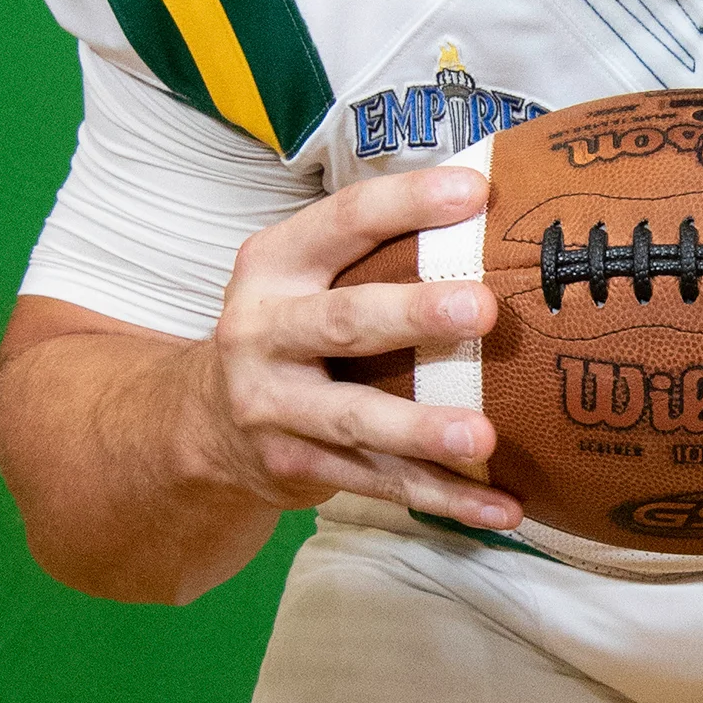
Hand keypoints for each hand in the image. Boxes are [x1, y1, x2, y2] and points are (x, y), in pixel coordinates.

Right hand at [189, 165, 520, 534]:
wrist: (202, 422)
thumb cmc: (289, 329)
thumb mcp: (304, 276)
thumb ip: (373, 249)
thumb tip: (489, 201)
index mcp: (275, 264)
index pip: (345, 220)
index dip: (406, 202)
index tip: (474, 193)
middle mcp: (263, 330)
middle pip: (344, 320)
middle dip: (414, 314)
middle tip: (483, 307)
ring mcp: (272, 405)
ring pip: (356, 418)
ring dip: (422, 429)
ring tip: (484, 438)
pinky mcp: (293, 464)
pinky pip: (377, 480)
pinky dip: (443, 499)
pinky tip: (500, 509)